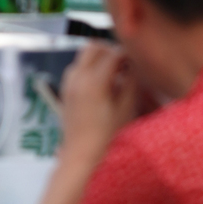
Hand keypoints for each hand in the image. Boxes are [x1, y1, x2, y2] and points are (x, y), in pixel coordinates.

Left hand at [57, 41, 138, 167]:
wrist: (81, 156)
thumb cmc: (107, 137)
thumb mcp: (125, 110)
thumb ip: (130, 83)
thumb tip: (133, 66)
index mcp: (93, 80)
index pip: (112, 54)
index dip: (127, 54)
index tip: (137, 59)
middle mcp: (77, 76)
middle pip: (93, 47)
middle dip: (110, 51)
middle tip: (125, 64)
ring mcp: (68, 82)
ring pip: (84, 56)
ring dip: (99, 58)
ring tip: (116, 74)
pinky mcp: (65, 89)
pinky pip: (78, 68)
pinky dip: (90, 68)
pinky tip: (103, 84)